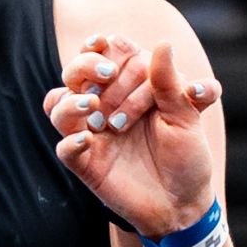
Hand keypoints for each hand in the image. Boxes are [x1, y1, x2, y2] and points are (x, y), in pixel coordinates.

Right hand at [44, 31, 220, 242]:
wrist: (183, 203)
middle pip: (76, 72)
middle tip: (108, 75)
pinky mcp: (86, 163)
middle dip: (88, 66)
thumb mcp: (186, 117)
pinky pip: (65, 149)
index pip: (106, 54)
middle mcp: (105, 105)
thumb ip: (171, 83)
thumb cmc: (187, 156)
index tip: (105, 43)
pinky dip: (70, 142)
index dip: (102, 46)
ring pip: (59, 106)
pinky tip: (86, 140)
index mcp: (129, 88)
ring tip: (93, 105)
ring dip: (71, 101)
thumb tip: (164, 43)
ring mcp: (92, 133)